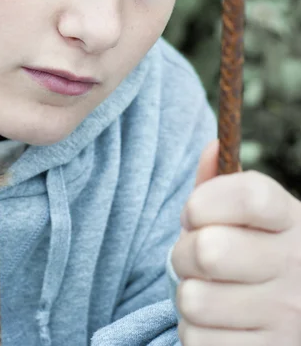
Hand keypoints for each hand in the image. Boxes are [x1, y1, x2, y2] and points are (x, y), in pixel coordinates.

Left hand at [172, 139, 300, 344]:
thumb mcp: (252, 217)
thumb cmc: (258, 253)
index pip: (249, 196)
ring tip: (208, 292)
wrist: (299, 316)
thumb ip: (224, 184)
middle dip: (184, 253)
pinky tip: (218, 325)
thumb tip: (211, 147)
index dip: (205, 200)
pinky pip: (196, 341)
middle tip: (195, 258)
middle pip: (209, 250)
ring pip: (194, 300)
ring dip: (188, 296)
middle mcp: (296, 265)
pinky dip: (195, 333)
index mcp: (290, 220)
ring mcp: (287, 316)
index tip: (194, 212)